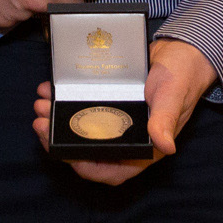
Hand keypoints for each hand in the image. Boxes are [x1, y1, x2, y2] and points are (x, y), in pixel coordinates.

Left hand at [32, 39, 217, 185]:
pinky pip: (82, 107)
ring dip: (57, 120)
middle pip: (88, 150)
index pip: (110, 170)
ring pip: (80, 129)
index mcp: (144, 148)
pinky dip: (64, 101)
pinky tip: (50, 88)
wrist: (181, 51)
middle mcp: (127, 138)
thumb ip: (165, 120)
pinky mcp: (108, 102)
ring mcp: (116, 121)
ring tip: (40, 103)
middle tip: (40, 121)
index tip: (62, 153)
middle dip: (60, 140)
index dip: (85, 167)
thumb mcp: (172, 96)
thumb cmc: (182, 77)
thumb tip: (164, 146)